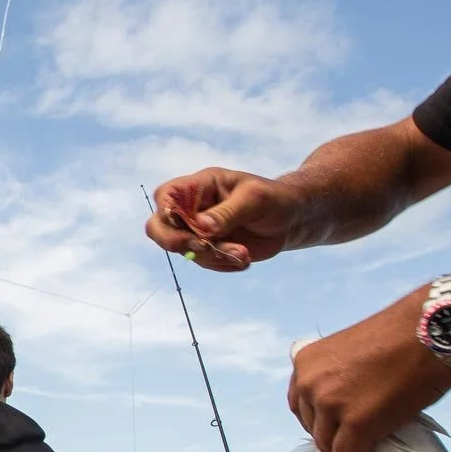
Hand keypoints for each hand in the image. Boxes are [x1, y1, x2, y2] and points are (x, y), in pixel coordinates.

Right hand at [146, 168, 304, 270]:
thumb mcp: (256, 199)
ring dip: (213, 256)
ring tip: (244, 254)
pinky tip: (243, 258)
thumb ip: (228, 212)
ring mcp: (197, 231)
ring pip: (184, 250)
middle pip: (158, 227)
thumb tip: (202, 227)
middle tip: (204, 247)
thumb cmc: (275, 199)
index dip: (167, 212)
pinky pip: (203, 262)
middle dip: (176, 242)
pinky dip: (222, 264)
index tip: (189, 226)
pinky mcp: (208, 249)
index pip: (166, 196)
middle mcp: (192, 208)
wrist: (292, 220)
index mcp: (199, 187)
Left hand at [288, 295, 450, 451]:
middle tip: (353, 449)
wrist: (433, 332)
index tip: (335, 431)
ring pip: (328, 446)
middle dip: (331, 441)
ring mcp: (330, 405)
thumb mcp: (355, 352)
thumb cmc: (404, 338)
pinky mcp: (356, 425)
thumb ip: (341, 376)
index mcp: (306, 361)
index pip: (300, 404)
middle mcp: (309, 383)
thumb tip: (347, 406)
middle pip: (313, 427)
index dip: (317, 422)